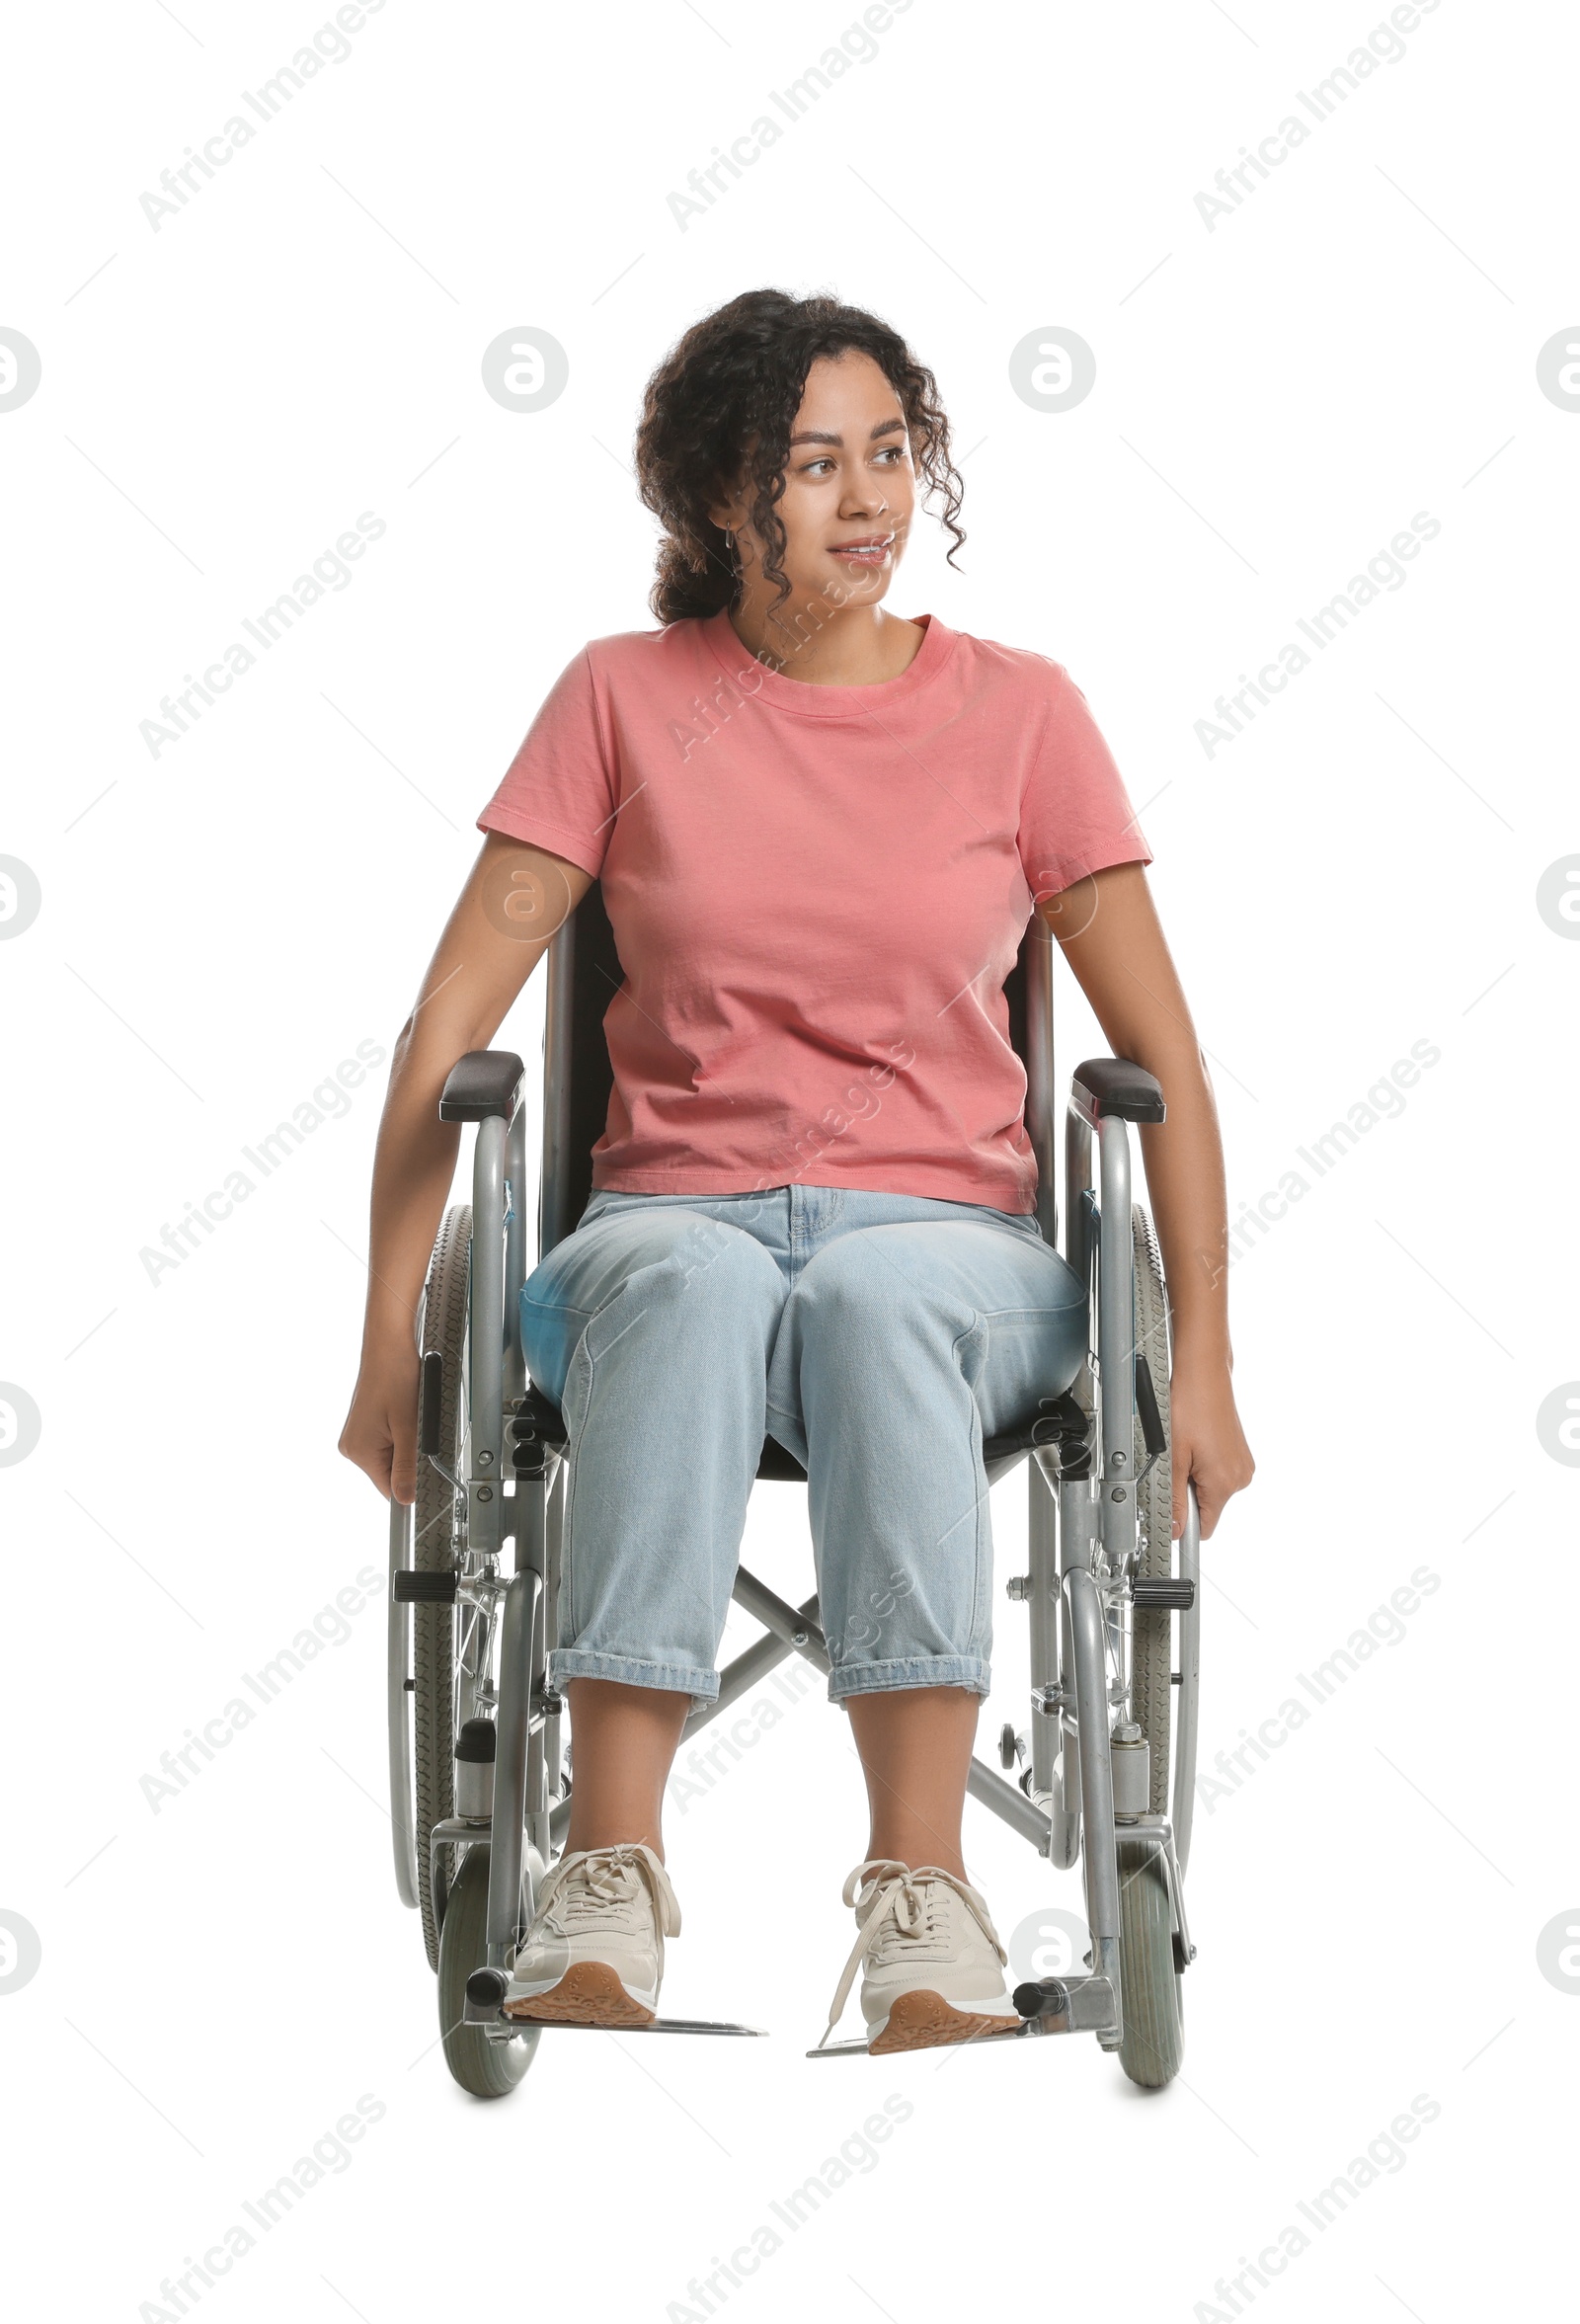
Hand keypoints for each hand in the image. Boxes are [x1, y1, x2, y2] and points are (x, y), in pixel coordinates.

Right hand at [339, 1339, 420, 1505]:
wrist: (388, 1347)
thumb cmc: (396, 1378)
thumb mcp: (409, 1428)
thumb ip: (406, 1467)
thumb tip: (405, 1499)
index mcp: (360, 1451)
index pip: (387, 1489)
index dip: (409, 1485)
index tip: (425, 1474)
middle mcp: (352, 1446)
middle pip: (388, 1473)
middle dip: (409, 1459)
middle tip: (419, 1432)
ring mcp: (356, 1436)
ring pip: (389, 1458)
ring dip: (405, 1445)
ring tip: (409, 1418)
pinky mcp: (363, 1426)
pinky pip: (385, 1443)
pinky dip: (399, 1435)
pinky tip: (403, 1415)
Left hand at [1168, 1354, 1252, 1538]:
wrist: (1204, 1375)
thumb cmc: (1189, 1406)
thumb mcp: (1174, 1457)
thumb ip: (1175, 1498)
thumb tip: (1176, 1529)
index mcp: (1225, 1482)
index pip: (1205, 1528)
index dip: (1185, 1523)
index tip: (1171, 1510)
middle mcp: (1241, 1477)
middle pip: (1208, 1507)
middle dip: (1188, 1493)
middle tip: (1177, 1462)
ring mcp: (1243, 1465)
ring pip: (1212, 1489)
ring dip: (1196, 1478)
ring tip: (1188, 1447)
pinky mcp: (1240, 1454)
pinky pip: (1219, 1473)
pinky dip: (1205, 1466)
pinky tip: (1197, 1443)